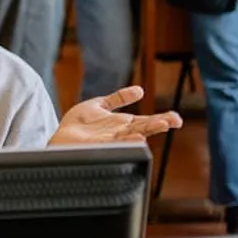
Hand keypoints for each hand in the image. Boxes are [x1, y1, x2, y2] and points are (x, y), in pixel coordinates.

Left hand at [49, 86, 181, 145]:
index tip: (177, 119)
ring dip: (145, 133)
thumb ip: (118, 98)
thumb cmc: (79, 124)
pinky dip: (125, 142)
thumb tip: (140, 90)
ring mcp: (109, 141)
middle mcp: (119, 134)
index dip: (162, 120)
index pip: (147, 122)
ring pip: (131, 138)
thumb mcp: (99, 105)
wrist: (60, 137)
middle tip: (173, 121)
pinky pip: (113, 145)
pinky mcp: (97, 147)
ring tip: (159, 126)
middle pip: (143, 129)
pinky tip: (136, 138)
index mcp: (123, 125)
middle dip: (158, 124)